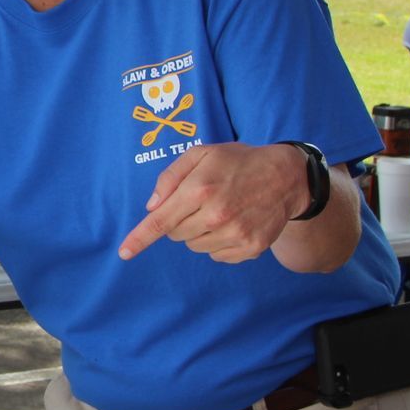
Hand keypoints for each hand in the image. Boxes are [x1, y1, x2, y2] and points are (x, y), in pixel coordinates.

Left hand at [118, 143, 300, 262]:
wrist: (285, 177)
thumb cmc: (237, 162)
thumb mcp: (202, 154)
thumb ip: (171, 177)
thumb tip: (152, 207)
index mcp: (200, 190)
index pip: (160, 222)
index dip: (139, 238)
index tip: (124, 253)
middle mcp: (216, 215)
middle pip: (175, 235)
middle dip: (179, 221)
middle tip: (200, 202)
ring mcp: (235, 234)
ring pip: (195, 247)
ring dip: (199, 232)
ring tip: (220, 210)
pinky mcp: (250, 248)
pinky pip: (217, 255)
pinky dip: (218, 242)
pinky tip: (233, 223)